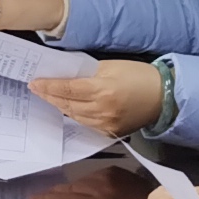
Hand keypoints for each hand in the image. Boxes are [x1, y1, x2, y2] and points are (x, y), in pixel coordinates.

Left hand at [31, 59, 163, 134]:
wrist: (164, 96)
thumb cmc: (140, 76)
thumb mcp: (111, 66)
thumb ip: (87, 72)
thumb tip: (66, 75)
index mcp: (102, 90)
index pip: (67, 89)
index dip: (48, 86)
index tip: (34, 83)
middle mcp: (102, 110)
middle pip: (67, 105)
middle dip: (49, 96)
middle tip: (36, 89)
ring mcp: (106, 124)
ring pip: (74, 116)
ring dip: (60, 107)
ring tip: (48, 97)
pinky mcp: (111, 132)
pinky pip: (86, 124)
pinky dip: (75, 115)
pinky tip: (68, 108)